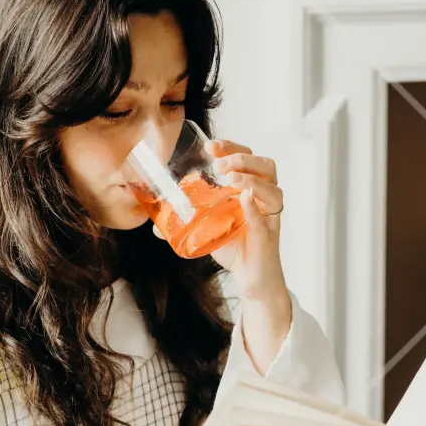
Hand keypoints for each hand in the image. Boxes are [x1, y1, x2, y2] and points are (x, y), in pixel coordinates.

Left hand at [150, 137, 284, 302]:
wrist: (251, 279)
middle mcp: (263, 198)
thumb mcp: (207, 229)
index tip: (209, 146)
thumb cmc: (233, 247)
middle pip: (266, 166)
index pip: (248, 157)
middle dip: (242, 159)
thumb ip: (185, 224)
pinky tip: (244, 199)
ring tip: (231, 178)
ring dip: (251, 179)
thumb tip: (154, 227)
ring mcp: (268, 216)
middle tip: (219, 165)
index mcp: (250, 188)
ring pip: (272, 189)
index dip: (231, 147)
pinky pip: (264, 218)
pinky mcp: (268, 236)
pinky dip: (254, 208)